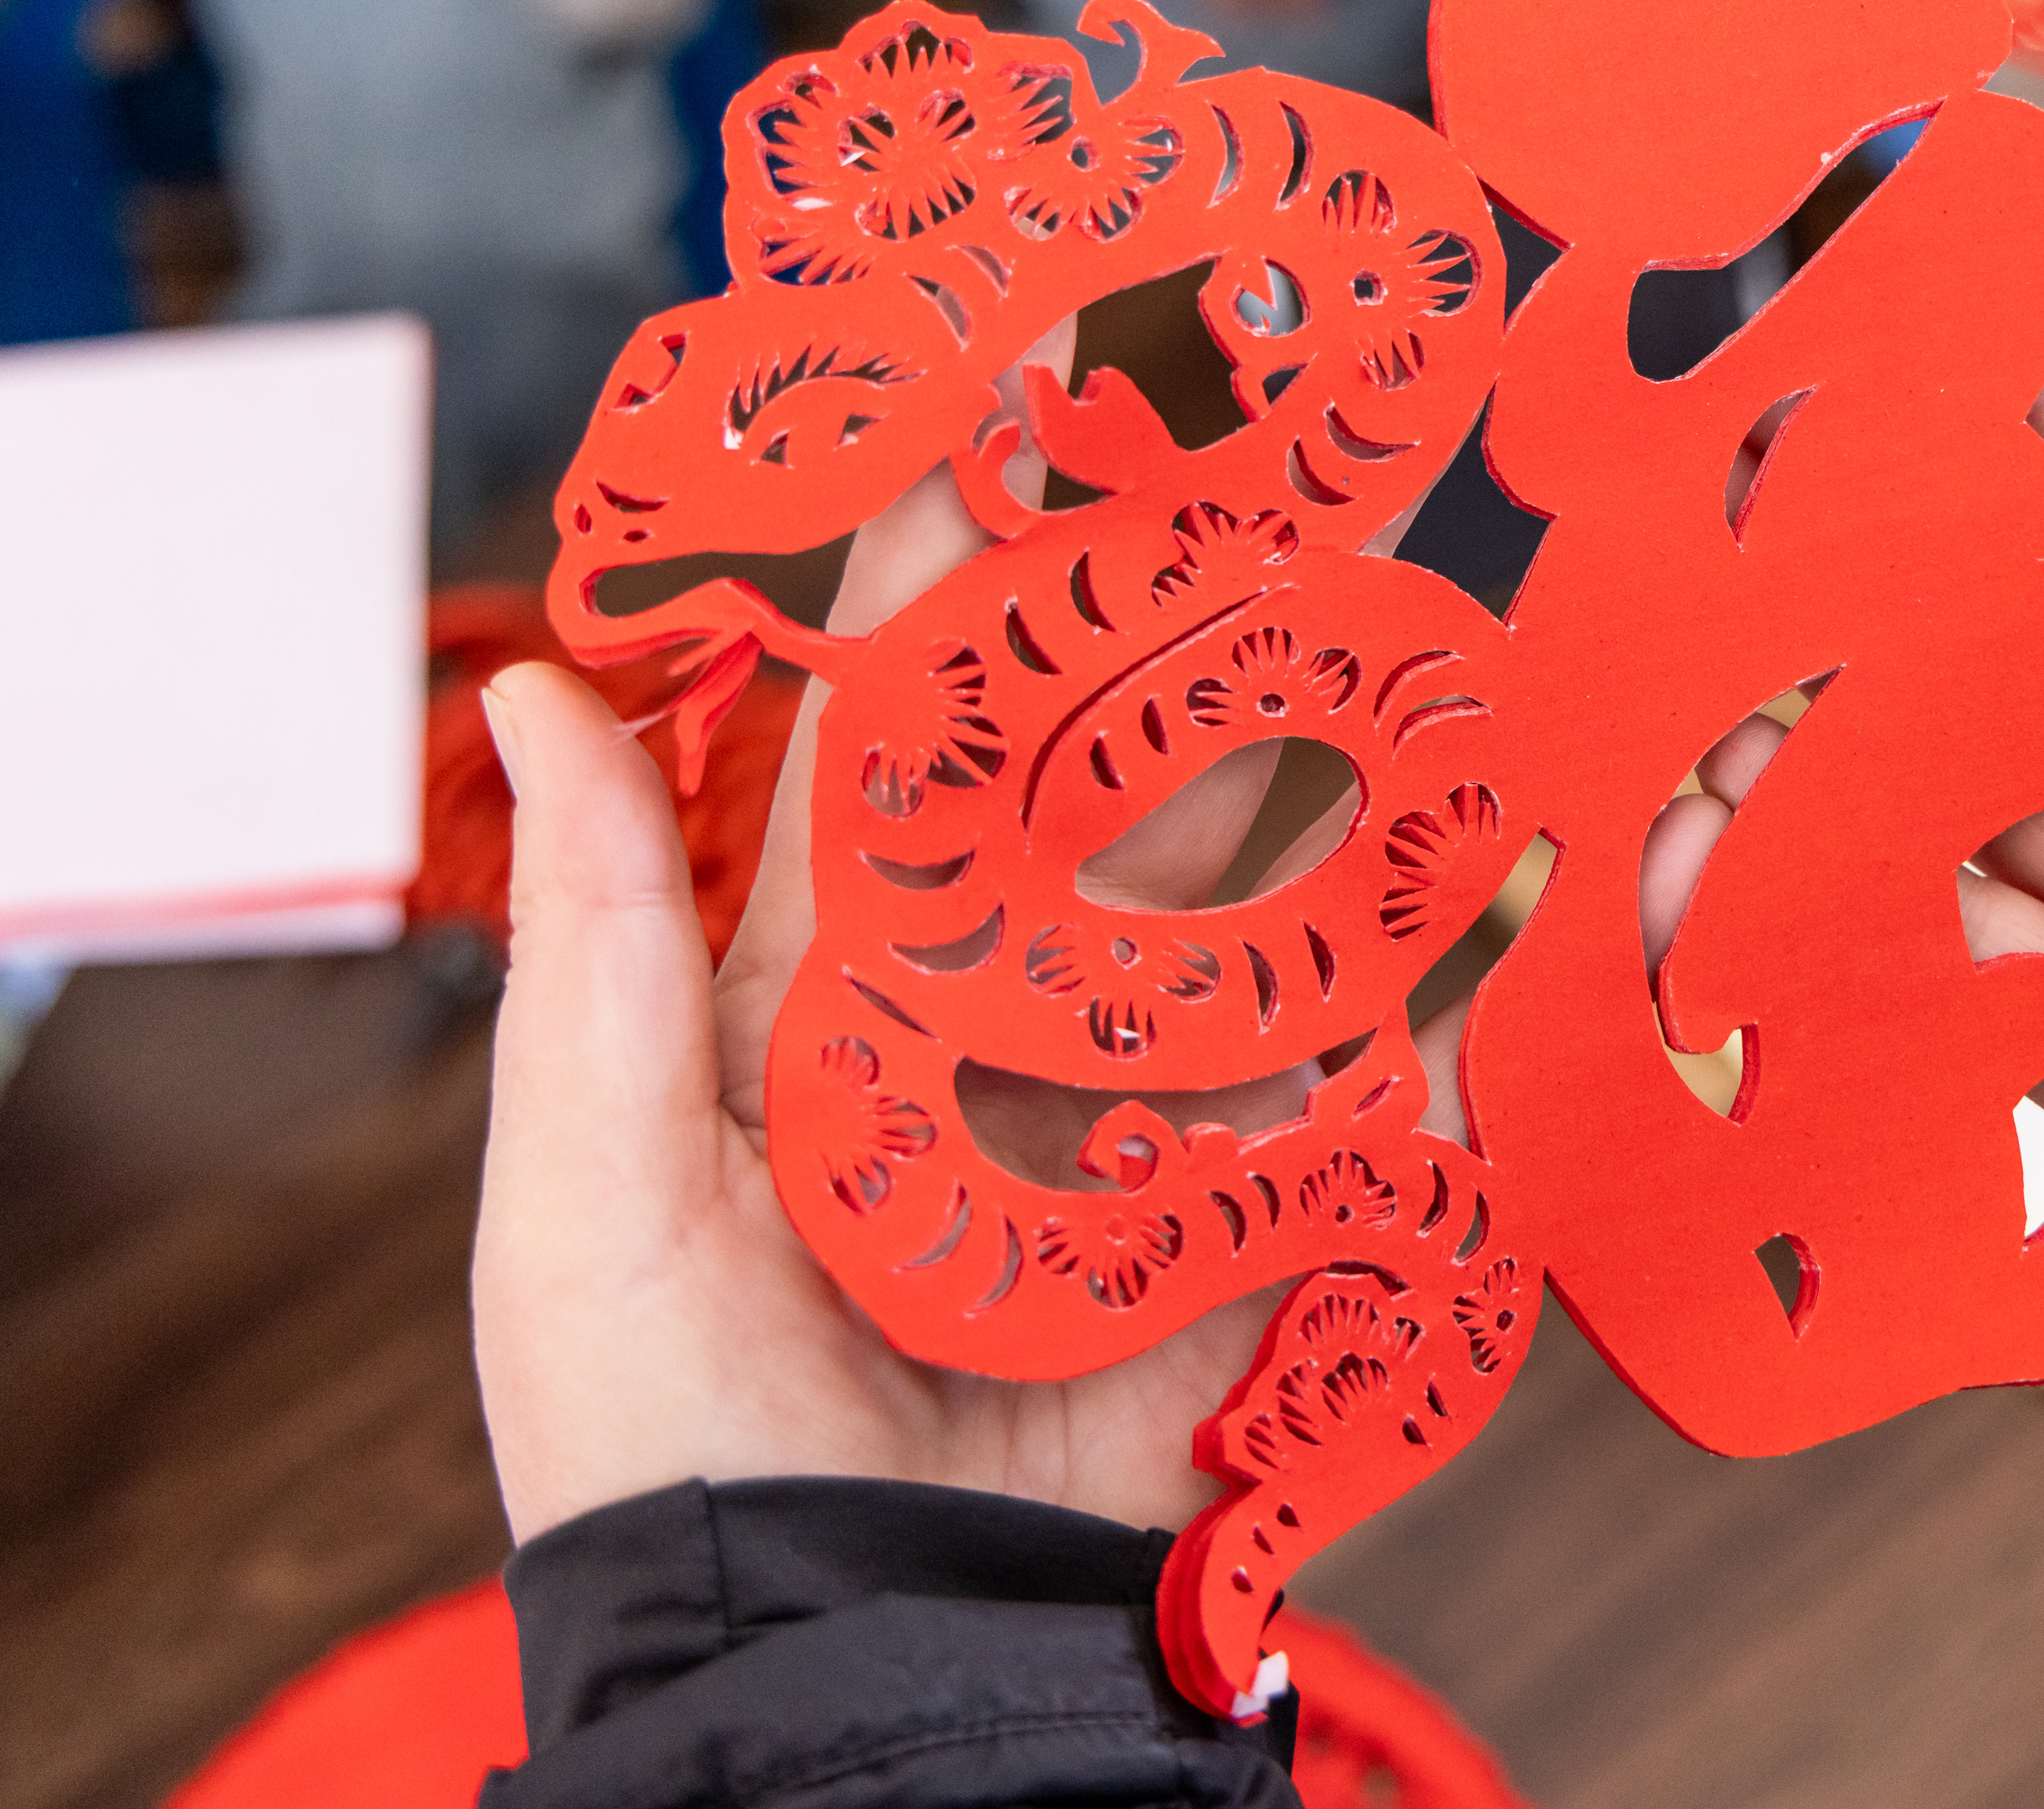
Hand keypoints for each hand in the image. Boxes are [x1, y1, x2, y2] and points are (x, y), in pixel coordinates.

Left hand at [473, 400, 1422, 1542]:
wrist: (843, 1660)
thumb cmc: (670, 1434)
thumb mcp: (593, 1186)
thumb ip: (601, 941)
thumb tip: (531, 691)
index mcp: (830, 983)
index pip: (908, 731)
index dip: (965, 568)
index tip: (1034, 391)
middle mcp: (1000, 1022)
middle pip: (1120, 791)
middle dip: (1206, 633)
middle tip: (1303, 466)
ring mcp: (1141, 1121)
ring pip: (1260, 915)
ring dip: (1345, 778)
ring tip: (1429, 630)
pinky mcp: (1251, 1228)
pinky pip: (1354, 1096)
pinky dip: (1435, 1006)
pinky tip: (1504, 888)